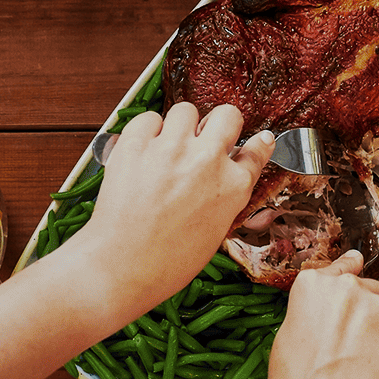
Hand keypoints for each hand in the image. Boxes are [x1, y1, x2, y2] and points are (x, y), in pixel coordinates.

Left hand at [72, 103, 270, 319]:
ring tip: (168, 146)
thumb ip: (224, 199)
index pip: (256, 150)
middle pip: (227, 115)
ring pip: (186, 110)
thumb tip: (227, 181)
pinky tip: (142, 151)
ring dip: (180, 126)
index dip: (255, 144)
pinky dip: (146, 131)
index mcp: (233, 187)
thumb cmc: (167, 263)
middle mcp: (207, 161)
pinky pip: (148, 118)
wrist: (122, 267)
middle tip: (205, 138)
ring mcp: (171, 148)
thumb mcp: (214, 234)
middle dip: (219, 124)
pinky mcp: (136, 143)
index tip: (256, 140)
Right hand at [265, 251, 378, 378]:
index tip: (355, 268)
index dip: (349, 271)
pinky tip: (371, 373)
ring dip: (376, 330)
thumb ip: (314, 314)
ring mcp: (377, 309)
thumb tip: (325, 317)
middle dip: (363, 310)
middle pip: (368, 288)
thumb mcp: (289, 337)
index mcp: (314, 285)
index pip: (341, 265)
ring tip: (358, 363)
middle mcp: (348, 288)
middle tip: (349, 343)